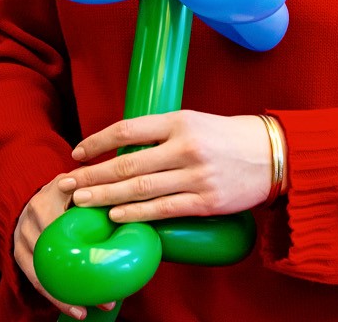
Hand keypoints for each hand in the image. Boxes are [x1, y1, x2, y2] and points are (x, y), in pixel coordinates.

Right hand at [13, 173, 116, 319]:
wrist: (39, 198)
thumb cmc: (73, 195)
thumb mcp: (89, 187)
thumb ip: (108, 195)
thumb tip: (144, 217)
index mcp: (58, 188)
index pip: (78, 206)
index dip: (98, 227)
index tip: (119, 249)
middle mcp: (36, 207)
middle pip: (60, 242)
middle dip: (85, 269)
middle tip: (110, 293)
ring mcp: (24, 231)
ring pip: (46, 266)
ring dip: (71, 292)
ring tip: (97, 306)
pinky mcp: (18, 251)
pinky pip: (36, 279)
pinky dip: (56, 296)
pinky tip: (76, 310)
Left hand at [59, 111, 272, 223]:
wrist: (271, 155)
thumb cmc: (227, 137)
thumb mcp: (194, 122)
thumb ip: (161, 134)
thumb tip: (122, 149)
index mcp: (180, 122)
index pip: (128, 129)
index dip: (98, 141)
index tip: (77, 153)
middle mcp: (185, 147)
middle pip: (127, 163)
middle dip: (92, 175)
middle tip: (67, 183)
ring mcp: (196, 176)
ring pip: (140, 188)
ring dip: (106, 196)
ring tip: (82, 200)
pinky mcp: (206, 202)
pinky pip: (163, 209)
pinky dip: (136, 213)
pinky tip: (116, 215)